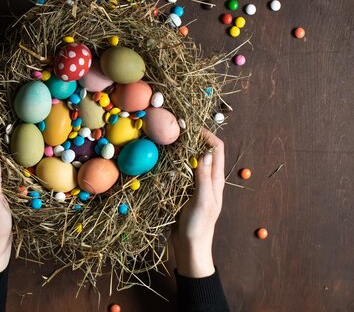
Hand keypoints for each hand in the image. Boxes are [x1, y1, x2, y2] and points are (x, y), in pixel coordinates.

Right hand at [171, 128, 224, 277]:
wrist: (189, 248)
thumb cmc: (198, 227)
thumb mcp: (203, 201)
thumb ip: (205, 177)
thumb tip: (206, 151)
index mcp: (215, 180)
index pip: (216, 148)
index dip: (206, 134)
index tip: (189, 127)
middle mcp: (206, 179)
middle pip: (202, 150)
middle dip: (191, 138)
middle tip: (173, 131)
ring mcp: (194, 185)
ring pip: (189, 160)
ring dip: (180, 150)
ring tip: (165, 141)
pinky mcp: (182, 191)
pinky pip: (179, 171)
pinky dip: (172, 163)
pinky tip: (160, 161)